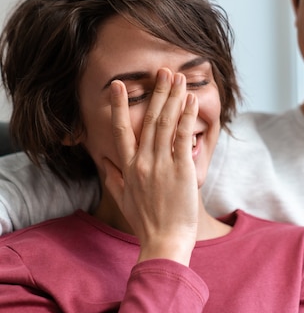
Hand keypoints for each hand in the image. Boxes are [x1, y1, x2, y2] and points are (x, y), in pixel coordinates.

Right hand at [103, 68, 198, 264]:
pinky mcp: (181, 170)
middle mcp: (143, 162)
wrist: (164, 241)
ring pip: (166, 124)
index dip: (120, 107)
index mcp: (128, 168)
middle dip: (157, 93)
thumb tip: (103, 161)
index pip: (121, 131)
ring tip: (178, 78)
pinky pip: (183, 137)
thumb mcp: (122, 199)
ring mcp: (162, 164)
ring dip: (173, 98)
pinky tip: (191, 102)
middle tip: (162, 71)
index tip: (119, 86)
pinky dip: (187, 118)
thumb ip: (112, 177)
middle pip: (149, 120)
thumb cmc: (146, 223)